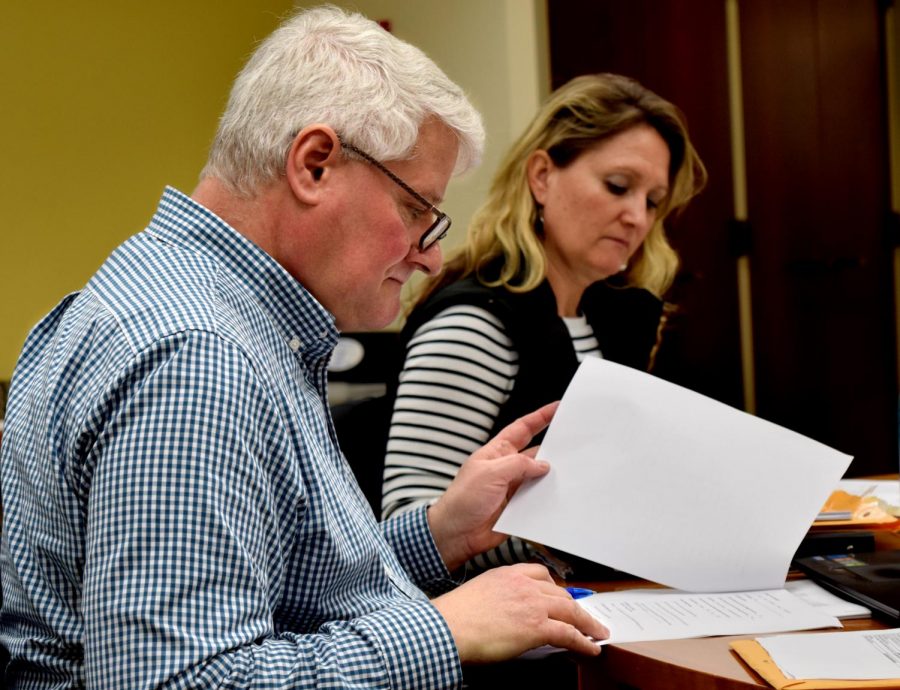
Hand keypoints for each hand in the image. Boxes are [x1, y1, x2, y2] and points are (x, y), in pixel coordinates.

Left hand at [427, 401, 557, 570]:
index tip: (558, 408)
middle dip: (553, 447)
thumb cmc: (462, 500)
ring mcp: (513, 488)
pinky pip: (538, 499)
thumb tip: (543, 464)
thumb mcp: (490, 474)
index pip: (522, 429)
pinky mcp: (518, 507)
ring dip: (553, 476)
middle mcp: (507, 468)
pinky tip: (561, 496)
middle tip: (575, 442)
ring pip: (540, 477)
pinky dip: (549, 497)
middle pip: (535, 452)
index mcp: (497, 452)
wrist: (455, 535)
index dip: (540, 417)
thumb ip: (518, 465)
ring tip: (574, 471)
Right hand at [432, 563, 608, 661]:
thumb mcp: (481, 592)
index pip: (541, 574)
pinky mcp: (537, 627)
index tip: (561, 594)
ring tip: (597, 632)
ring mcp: (533, 605)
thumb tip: (509, 611)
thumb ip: (500, 595)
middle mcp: (524, 585)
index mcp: (508, 573)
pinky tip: (591, 647)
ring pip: (570, 611)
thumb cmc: (456, 614)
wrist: (450, 626)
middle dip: (575, 606)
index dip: (555, 587)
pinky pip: (569, 633)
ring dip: (587, 623)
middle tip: (585, 616)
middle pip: (560, 593)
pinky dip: (584, 641)